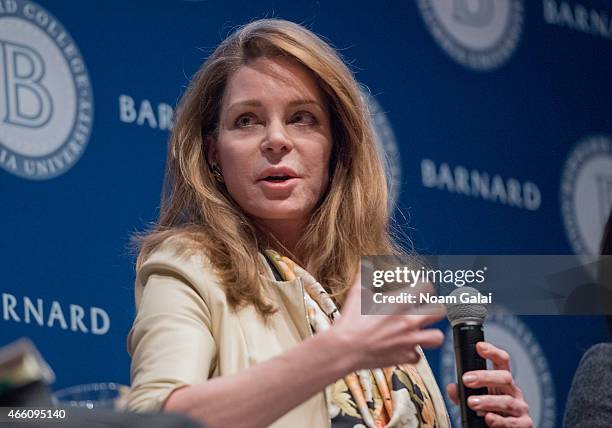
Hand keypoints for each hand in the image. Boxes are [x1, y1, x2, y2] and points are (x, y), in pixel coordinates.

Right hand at [330, 261, 445, 370]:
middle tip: (427, 308)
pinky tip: (405, 348)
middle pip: (439, 311)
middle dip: (435, 308)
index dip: (424, 285)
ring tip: (424, 330)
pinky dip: (413, 353)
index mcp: (400, 303)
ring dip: (432, 333)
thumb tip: (366, 263)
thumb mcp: (357, 293)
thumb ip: (365, 275)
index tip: (420, 286)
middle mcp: (409, 321)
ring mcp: (409, 340)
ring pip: (437, 337)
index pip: (427, 287)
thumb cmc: (351, 321)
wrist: (345, 348)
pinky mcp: (404, 357)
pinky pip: (418, 356)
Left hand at [446, 342, 532, 426]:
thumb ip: (462, 393)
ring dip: (488, 401)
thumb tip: (452, 388)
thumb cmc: (489, 412)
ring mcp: (520, 408)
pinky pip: (513, 422)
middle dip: (485, 377)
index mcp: (502, 381)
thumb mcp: (475, 399)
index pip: (502, 361)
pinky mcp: (524, 424)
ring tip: (471, 402)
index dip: (492, 352)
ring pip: (507, 401)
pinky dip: (500, 421)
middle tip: (466, 379)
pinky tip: (488, 418)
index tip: (479, 346)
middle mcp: (513, 392)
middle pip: (505, 377)